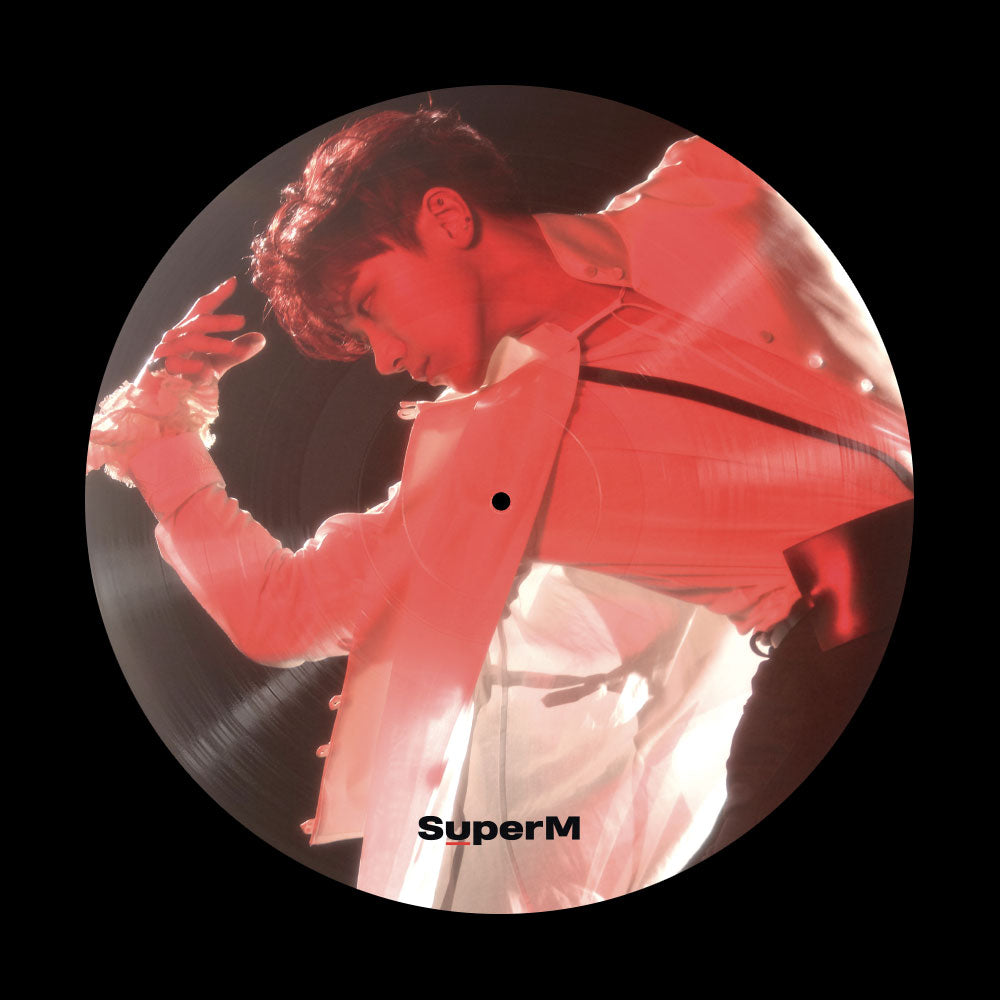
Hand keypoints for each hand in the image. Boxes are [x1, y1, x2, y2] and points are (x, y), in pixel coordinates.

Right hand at [139, 276, 265, 387]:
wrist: (162, 404)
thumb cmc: (187, 379)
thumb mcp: (216, 365)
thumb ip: (235, 353)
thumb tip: (261, 338)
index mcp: (189, 332)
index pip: (203, 309)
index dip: (217, 295)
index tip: (233, 282)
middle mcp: (176, 337)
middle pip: (198, 322)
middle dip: (219, 320)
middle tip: (241, 320)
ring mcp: (164, 352)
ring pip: (189, 340)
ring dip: (212, 343)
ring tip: (232, 348)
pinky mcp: (157, 370)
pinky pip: (172, 364)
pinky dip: (188, 366)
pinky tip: (203, 370)